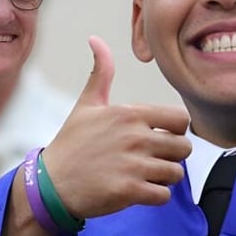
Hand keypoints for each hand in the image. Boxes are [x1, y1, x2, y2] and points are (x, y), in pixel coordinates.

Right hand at [42, 36, 190, 218]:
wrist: (51, 184)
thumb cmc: (71, 143)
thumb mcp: (86, 104)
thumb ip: (101, 72)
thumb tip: (96, 39)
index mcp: (130, 114)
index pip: (181, 119)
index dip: (177, 130)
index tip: (162, 136)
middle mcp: (136, 137)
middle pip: (184, 148)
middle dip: (173, 156)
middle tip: (154, 159)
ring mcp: (134, 165)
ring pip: (176, 173)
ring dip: (165, 177)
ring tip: (145, 175)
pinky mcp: (130, 191)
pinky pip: (164, 195)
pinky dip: (156, 196)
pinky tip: (140, 190)